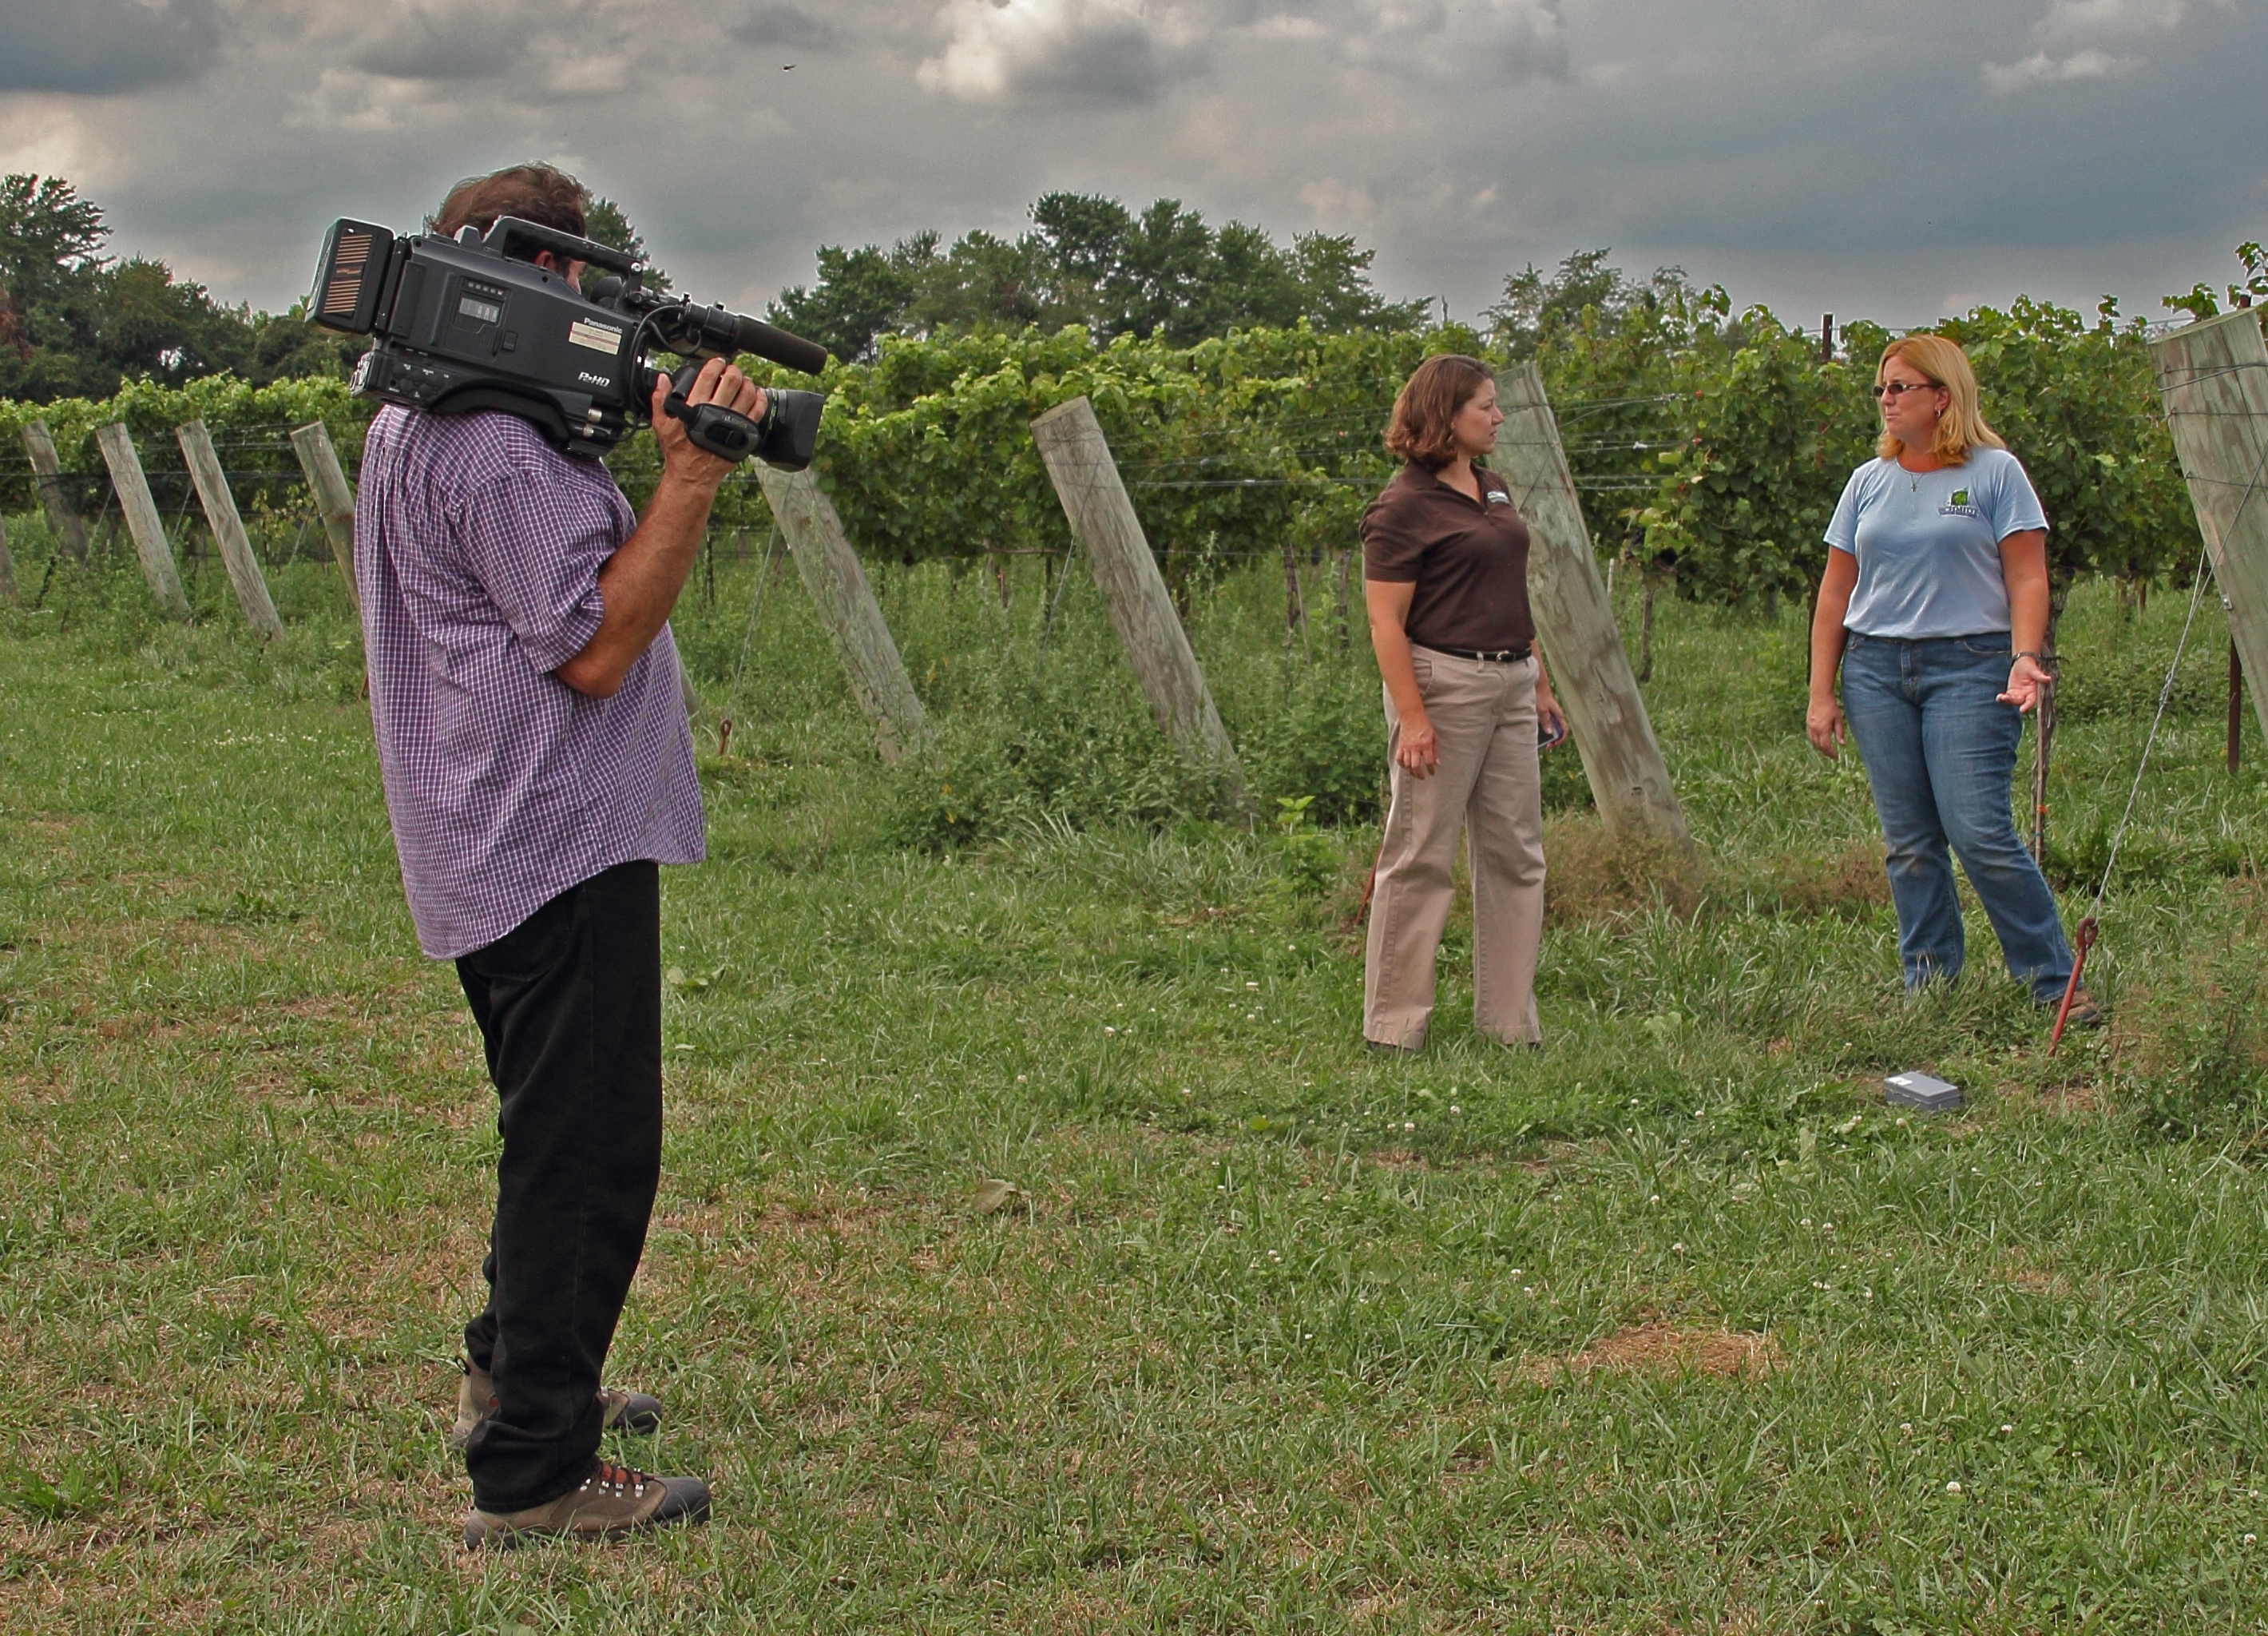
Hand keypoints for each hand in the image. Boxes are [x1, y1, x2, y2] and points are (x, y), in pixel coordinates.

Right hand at [652, 357, 765, 490]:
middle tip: (732, 370)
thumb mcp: (662, 424)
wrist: (693, 474)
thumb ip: (660, 399)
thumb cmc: (678, 450)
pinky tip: (757, 394)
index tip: (718, 363)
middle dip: (733, 371)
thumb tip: (662, 379)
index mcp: (696, 407)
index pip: (709, 377)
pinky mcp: (743, 434)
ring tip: (743, 381)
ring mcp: (732, 423)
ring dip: (747, 382)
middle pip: (732, 381)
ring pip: (747, 394)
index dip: (715, 365)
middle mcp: (716, 413)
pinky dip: (760, 400)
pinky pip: (757, 412)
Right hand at [1396, 713, 1438, 778]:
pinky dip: (1402, 765)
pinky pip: (1399, 759)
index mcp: (1425, 744)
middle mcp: (1415, 747)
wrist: (1411, 716)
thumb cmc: (1424, 725)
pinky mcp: (1400, 746)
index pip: (1428, 762)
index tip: (1432, 773)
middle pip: (1416, 766)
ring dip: (1411, 772)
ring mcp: (1406, 747)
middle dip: (1419, 774)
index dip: (1431, 770)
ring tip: (1415, 774)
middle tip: (1422, 777)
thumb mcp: (1434, 736)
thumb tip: (1437, 763)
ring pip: (1407, 764)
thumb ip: (1435, 750)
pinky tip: (1406, 767)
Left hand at [1536, 684, 1566, 749]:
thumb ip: (1546, 720)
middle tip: (1546, 746)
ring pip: (1552, 729)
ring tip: (1541, 741)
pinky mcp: (1545, 714)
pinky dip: (1543, 730)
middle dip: (1554, 740)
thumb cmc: (1541, 695)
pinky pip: (1546, 724)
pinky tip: (1537, 733)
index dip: (1561, 739)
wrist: (1537, 685)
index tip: (1553, 744)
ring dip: (1548, 736)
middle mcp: (1556, 716)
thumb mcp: (1542, 709)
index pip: (1564, 730)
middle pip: (1558, 731)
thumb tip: (1549, 732)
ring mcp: (1551, 715)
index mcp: (1558, 715)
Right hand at [1806, 696, 1845, 757]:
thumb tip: (1842, 744)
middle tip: (1832, 755)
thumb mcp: (1839, 719)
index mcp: (1823, 729)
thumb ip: (1840, 732)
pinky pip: (1810, 736)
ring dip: (1820, 748)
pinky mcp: (1808, 723)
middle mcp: (1814, 729)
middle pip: (1818, 746)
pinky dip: (1815, 741)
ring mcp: (1810, 726)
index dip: (1831, 753)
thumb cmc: (1831, 706)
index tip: (1836, 756)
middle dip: (1826, 752)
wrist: (1819, 696)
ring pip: (1813, 742)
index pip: (1826, 746)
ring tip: (1827, 750)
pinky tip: (1820, 742)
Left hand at [1999, 654, 2050, 712]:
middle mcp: (2026, 694)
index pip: (2031, 701)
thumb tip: (2048, 679)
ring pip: (2012, 700)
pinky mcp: (2011, 692)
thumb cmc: (2030, 666)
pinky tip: (1998, 697)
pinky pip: (2006, 697)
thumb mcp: (2034, 670)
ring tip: (2000, 698)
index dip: (2027, 706)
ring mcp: (2018, 694)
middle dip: (2012, 701)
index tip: (2022, 710)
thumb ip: (2039, 676)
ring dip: (2006, 700)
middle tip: (2005, 698)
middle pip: (2019, 702)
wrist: (2022, 663)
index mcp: (2033, 691)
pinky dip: (2002, 698)